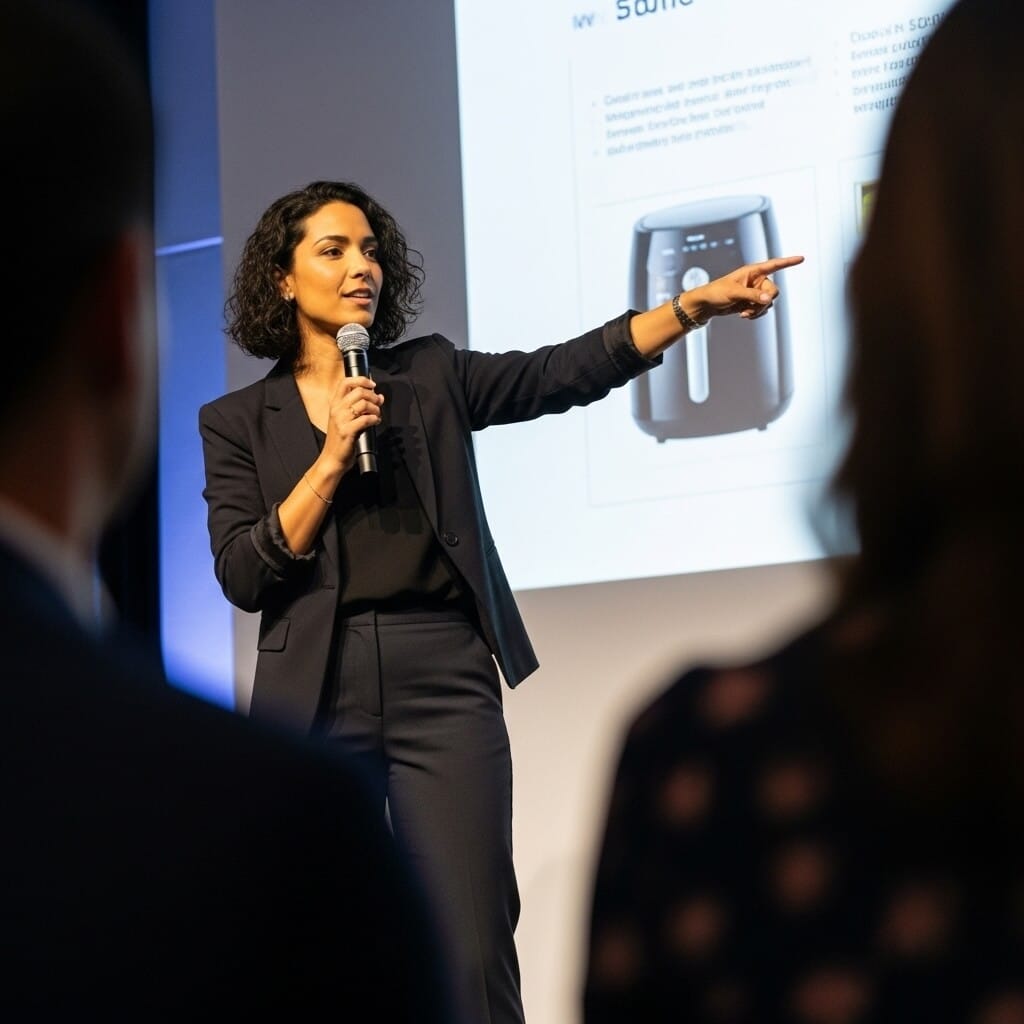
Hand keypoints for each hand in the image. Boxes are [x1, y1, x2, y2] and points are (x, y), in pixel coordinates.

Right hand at [322, 375, 383, 473]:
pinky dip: (375, 419)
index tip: (372, 385)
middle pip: (359, 391)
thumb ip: (362, 407)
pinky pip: (366, 419)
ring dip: (376, 409)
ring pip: (364, 404)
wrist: (332, 459)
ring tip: (377, 415)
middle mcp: (336, 410)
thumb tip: (379, 397)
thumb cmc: (341, 440)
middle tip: (379, 403)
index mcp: (335, 405)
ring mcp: (341, 420)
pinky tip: (376, 422)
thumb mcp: (348, 420)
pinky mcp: (347, 431)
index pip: (345, 382)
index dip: (361, 380)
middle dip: (373, 396)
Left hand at [689, 255, 803, 321]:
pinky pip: (763, 309)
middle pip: (773, 291)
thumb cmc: (716, 292)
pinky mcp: (752, 302)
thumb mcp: (734, 293)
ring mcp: (755, 292)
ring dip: (758, 310)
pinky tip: (744, 315)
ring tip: (744, 312)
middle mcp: (757, 280)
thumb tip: (768, 299)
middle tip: (752, 307)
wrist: (708, 305)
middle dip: (765, 301)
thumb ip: (752, 295)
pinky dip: (756, 314)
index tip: (801, 258)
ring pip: (769, 302)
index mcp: (753, 271)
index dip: (788, 262)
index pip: (774, 265)